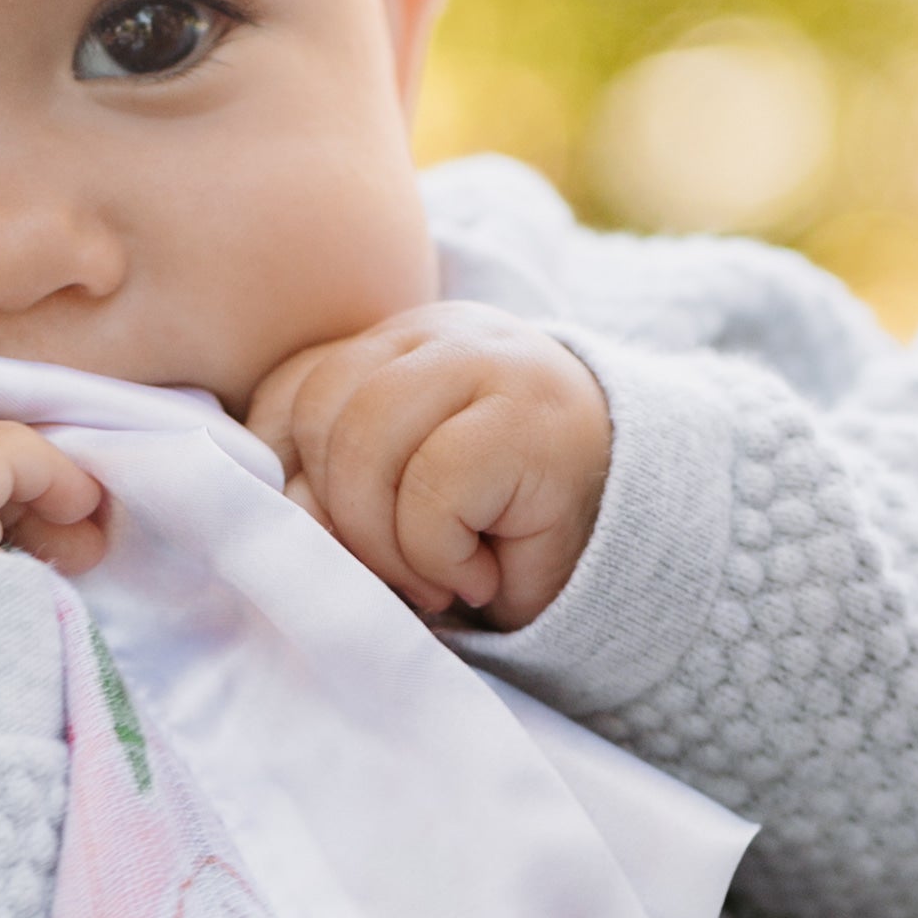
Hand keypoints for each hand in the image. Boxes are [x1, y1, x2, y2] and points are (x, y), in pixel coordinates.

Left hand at [247, 302, 610, 624]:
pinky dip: (436, 554)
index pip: (294, 389)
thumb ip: (330, 487)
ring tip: (433, 581)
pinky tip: (477, 575)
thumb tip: (277, 514)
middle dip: (338, 521)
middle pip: (321, 415)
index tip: (331, 538)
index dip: (288, 475)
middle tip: (393, 576)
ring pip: (365, 445)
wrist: (641, 546)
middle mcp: (437, 337)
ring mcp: (486, 364)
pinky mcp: (524, 416)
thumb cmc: (503, 533)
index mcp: (396, 345)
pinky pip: (430, 490)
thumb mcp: (399, 501)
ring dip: (384, 545)